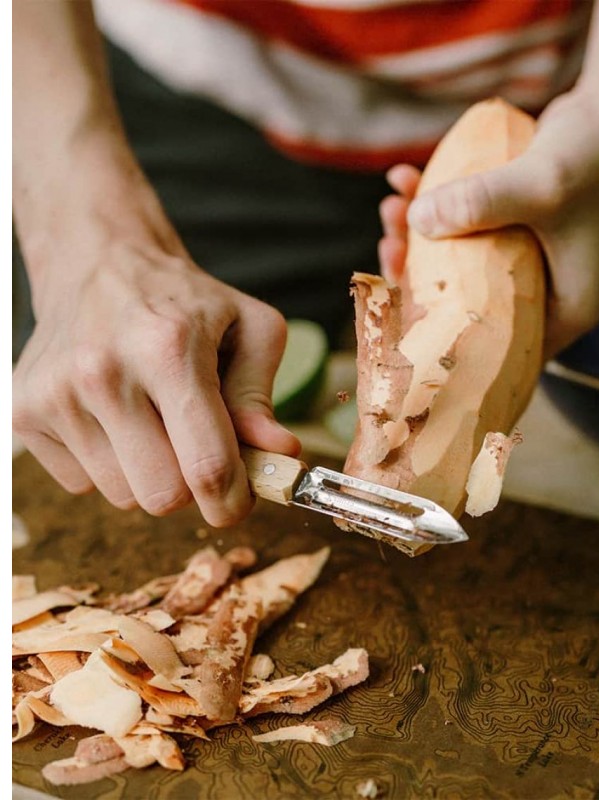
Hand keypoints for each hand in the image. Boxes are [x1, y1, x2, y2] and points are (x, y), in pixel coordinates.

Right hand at [12, 242, 299, 526]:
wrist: (100, 263)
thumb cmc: (186, 301)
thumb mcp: (250, 329)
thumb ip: (260, 397)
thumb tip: (281, 454)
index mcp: (169, 349)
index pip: (206, 466)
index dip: (232, 503)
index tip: (240, 504)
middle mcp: (102, 373)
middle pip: (162, 496)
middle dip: (192, 489)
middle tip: (201, 453)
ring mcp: (55, 395)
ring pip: (122, 497)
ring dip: (149, 475)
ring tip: (153, 420)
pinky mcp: (22, 411)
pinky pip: (81, 484)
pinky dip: (109, 465)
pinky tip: (115, 417)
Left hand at [378, 89, 598, 359]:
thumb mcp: (541, 186)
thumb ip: (480, 204)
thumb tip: (416, 221)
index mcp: (560, 314)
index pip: (492, 350)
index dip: (440, 337)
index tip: (398, 305)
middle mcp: (544, 295)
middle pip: (468, 304)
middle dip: (420, 274)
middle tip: (389, 244)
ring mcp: (529, 261)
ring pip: (463, 263)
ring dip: (422, 234)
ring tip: (393, 204)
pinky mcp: (517, 228)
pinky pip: (469, 228)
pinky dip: (440, 205)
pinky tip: (410, 175)